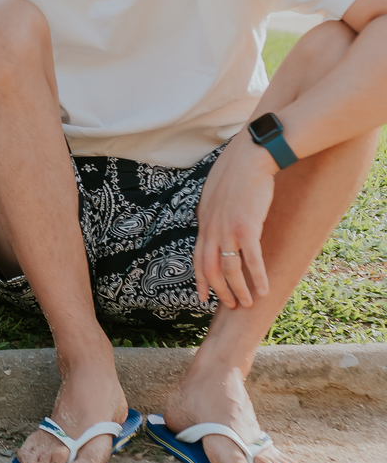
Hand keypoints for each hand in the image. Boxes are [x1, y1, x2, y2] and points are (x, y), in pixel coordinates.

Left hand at [194, 134, 277, 308]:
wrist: (251, 156)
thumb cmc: (237, 170)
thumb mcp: (216, 192)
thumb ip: (214, 211)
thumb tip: (216, 221)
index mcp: (204, 221)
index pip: (197, 258)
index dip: (200, 280)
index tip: (203, 297)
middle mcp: (212, 228)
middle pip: (211, 269)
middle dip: (220, 291)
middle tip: (231, 305)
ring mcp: (228, 229)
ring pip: (230, 269)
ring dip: (239, 290)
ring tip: (248, 303)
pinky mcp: (247, 227)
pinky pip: (251, 260)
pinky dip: (258, 278)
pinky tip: (265, 290)